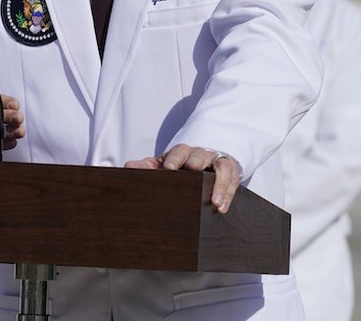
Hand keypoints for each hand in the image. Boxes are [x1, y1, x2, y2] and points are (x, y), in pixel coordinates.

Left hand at [125, 144, 241, 213]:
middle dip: (196, 161)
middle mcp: (200, 155)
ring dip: (219, 184)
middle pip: (200, 154)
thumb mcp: (164, 166)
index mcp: (182, 153)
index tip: (168, 169)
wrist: (205, 162)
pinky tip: (222, 208)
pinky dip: (228, 194)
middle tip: (193, 169)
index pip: (178, 151)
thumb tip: (128, 167)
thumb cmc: (181, 166)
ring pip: (221, 167)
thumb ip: (148, 167)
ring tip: (215, 202)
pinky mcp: (230, 172)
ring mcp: (216, 162)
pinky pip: (232, 180)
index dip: (174, 159)